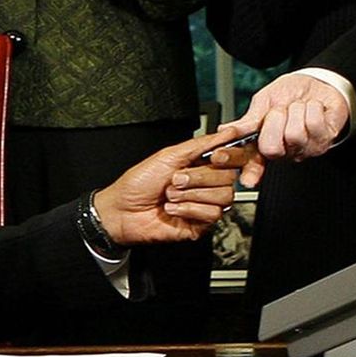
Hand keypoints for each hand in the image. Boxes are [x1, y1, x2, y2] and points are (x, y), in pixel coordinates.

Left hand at [92, 127, 249, 246]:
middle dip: (198, 177)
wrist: (123, 210)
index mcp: (200, 164)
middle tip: (176, 179)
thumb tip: (227, 132)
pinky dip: (188, 209)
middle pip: (228, 178)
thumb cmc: (139, 182)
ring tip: (171, 195)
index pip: (232, 158)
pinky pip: (211, 214)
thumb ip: (201, 143)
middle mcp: (205, 184)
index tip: (216, 157)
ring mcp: (204, 204)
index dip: (230, 156)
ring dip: (191, 194)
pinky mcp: (200, 224)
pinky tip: (172, 208)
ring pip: (223, 197)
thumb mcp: (169, 155)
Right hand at [235, 72, 351, 183]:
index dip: (247, 170)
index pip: (252, 163)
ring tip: (298, 107)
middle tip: (279, 111)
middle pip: (271, 148)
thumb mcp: (264, 102)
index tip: (242, 177)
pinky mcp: (324, 142)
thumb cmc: (289, 93)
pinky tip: (313, 108)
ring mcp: (305, 149)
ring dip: (296, 110)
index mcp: (265, 143)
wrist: (317, 82)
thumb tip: (225, 131)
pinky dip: (312, 108)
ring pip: (294, 134)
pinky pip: (314, 125)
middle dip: (274, 120)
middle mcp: (285, 151)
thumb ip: (249, 120)